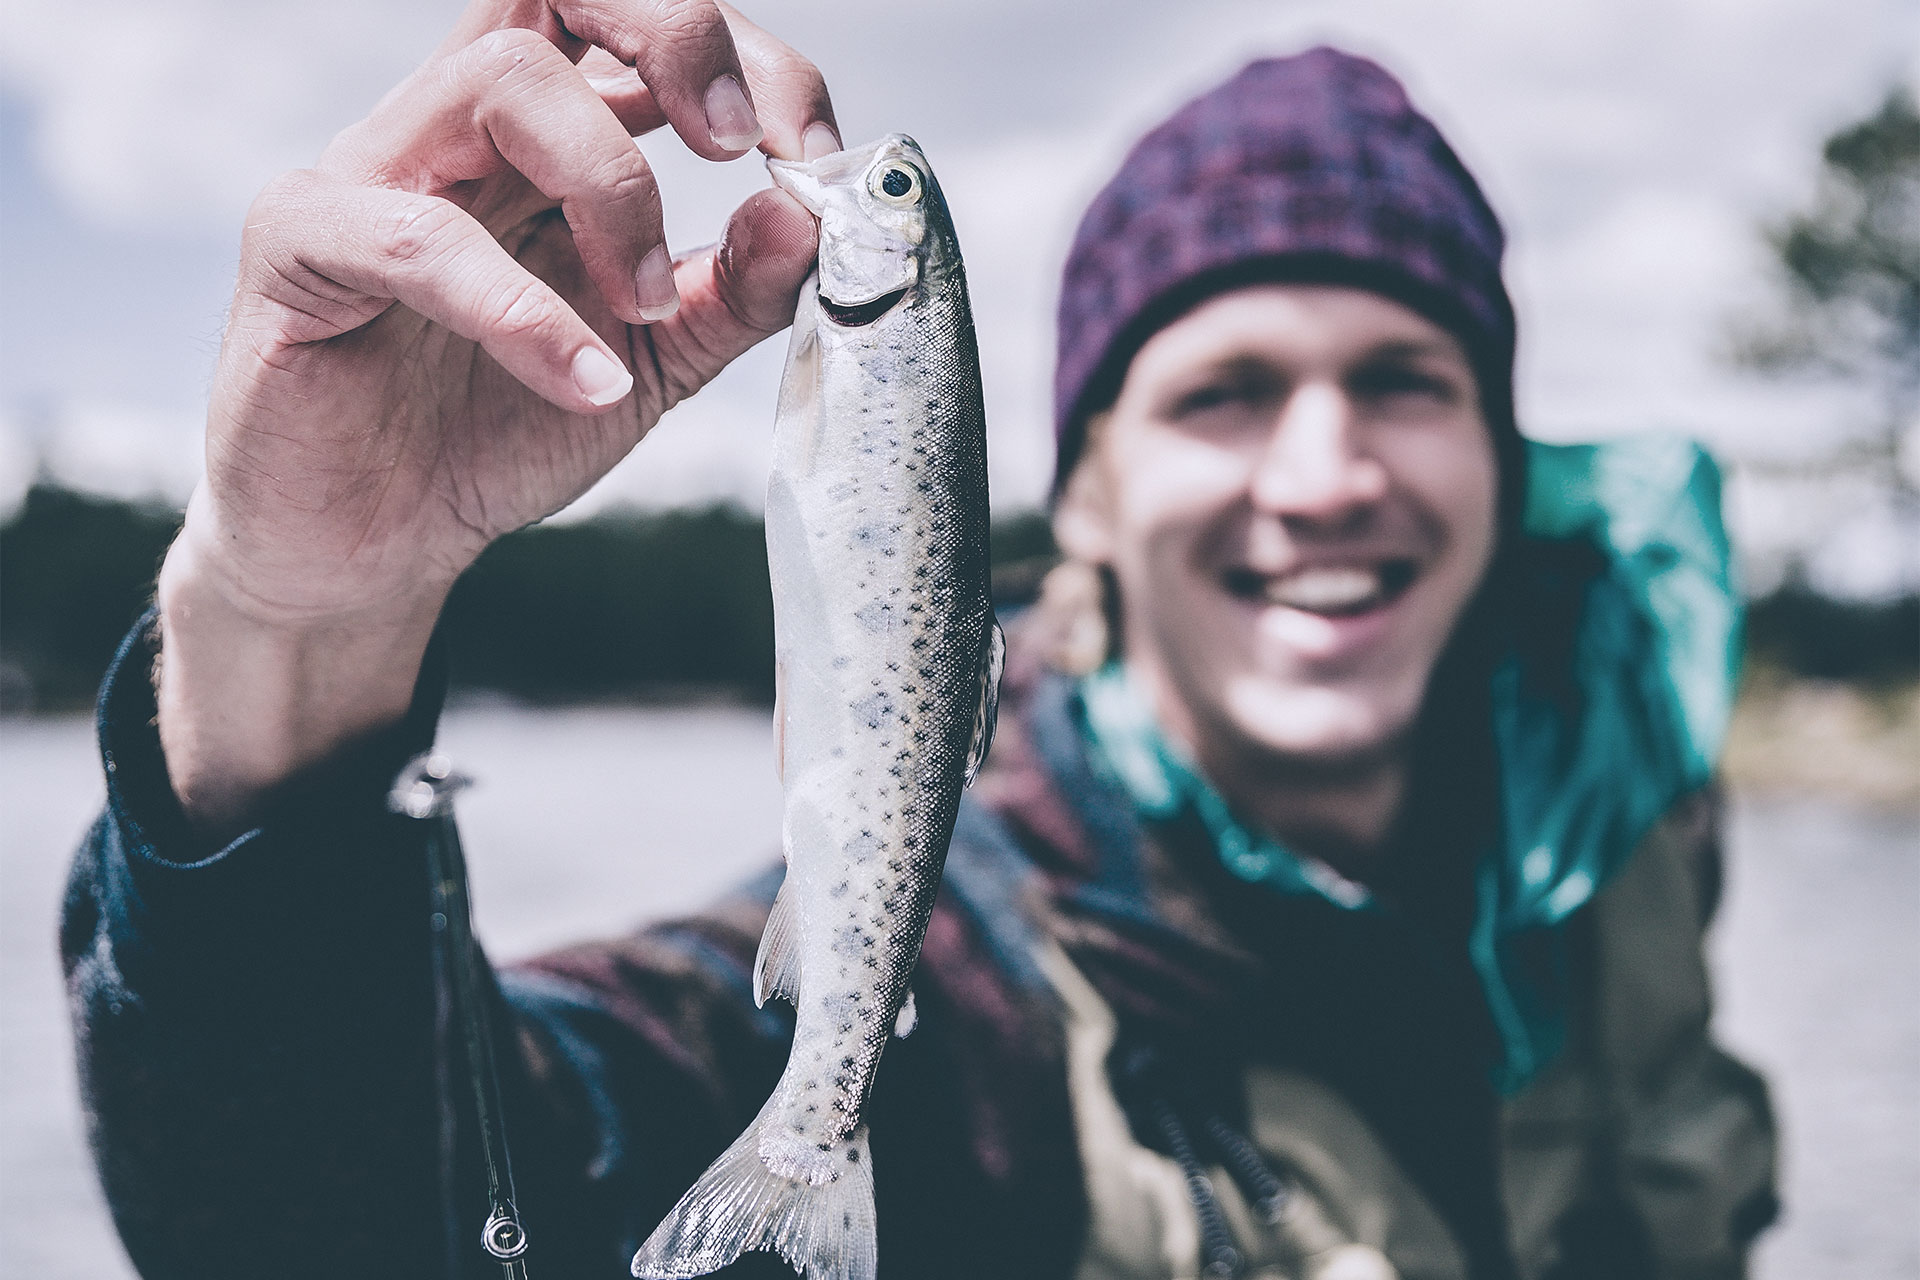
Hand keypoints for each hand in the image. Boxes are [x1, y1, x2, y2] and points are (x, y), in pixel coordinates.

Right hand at [155, 0, 836, 829]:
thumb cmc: (495, 430)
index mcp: (544, 137)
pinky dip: (521, 308)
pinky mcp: (301, 244)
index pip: (636, 20)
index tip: (808, 152)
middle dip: (675, 35)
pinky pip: (414, 235)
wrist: (375, 544)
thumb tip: (808, 218)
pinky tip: (586, 381)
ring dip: (611, 189)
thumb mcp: (655, 362)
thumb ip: (733, 295)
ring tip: (643, 307)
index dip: (743, 53)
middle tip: (738, 145)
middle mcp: (457, 128)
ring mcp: (373, 170)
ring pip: (499, 80)